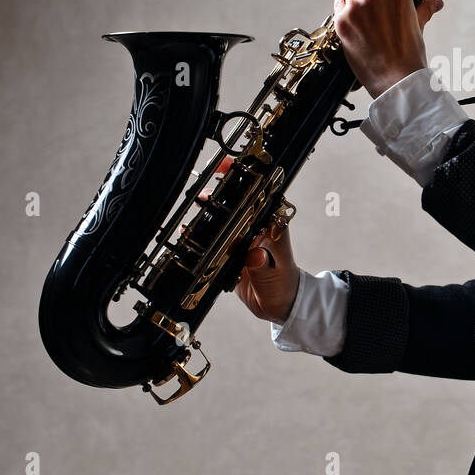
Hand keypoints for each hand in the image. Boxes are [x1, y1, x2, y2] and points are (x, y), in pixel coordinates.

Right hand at [199, 157, 299, 324]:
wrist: (279, 305)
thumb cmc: (285, 286)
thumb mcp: (275, 275)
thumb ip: (263, 266)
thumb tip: (255, 256)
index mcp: (270, 228)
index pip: (259, 197)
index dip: (246, 180)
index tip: (231, 170)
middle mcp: (256, 230)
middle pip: (239, 205)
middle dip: (222, 194)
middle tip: (206, 191)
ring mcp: (243, 241)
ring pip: (225, 220)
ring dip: (210, 212)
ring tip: (197, 204)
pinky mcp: (232, 255)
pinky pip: (215, 242)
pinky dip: (201, 236)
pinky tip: (188, 233)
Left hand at [333, 0, 444, 99]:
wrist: (396, 80)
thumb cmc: (411, 54)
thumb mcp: (420, 27)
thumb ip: (424, 9)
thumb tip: (437, 2)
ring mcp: (356, 6)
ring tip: (364, 3)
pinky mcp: (341, 20)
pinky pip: (339, 3)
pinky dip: (345, 5)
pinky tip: (353, 17)